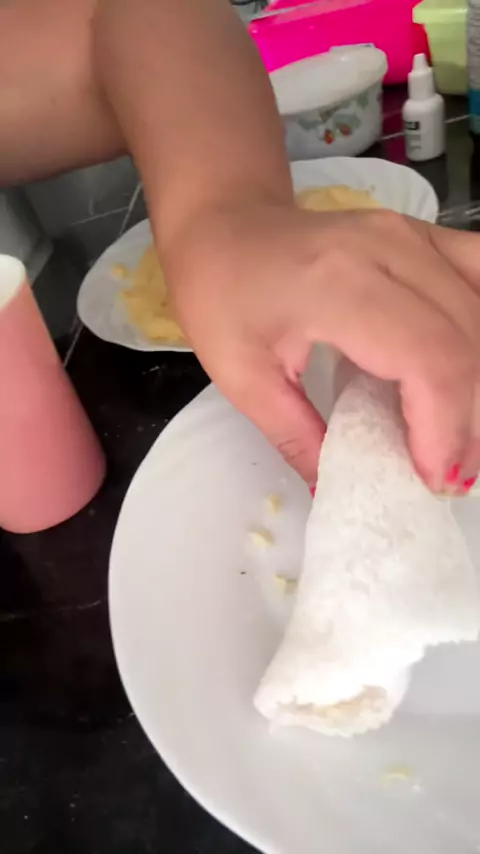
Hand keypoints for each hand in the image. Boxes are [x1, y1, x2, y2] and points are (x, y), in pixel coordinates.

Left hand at [162, 203, 479, 492]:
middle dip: (470, 420)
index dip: (445, 426)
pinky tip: (474, 371)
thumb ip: (294, 435)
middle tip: (450, 474)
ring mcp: (412, 236)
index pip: (428, 359)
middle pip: (466, 342)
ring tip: (463, 435)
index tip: (434, 478)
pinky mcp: (421, 235)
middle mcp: (389, 251)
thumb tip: (335, 490)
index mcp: (339, 286)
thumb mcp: (240, 375)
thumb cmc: (219, 294)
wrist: (225, 224)